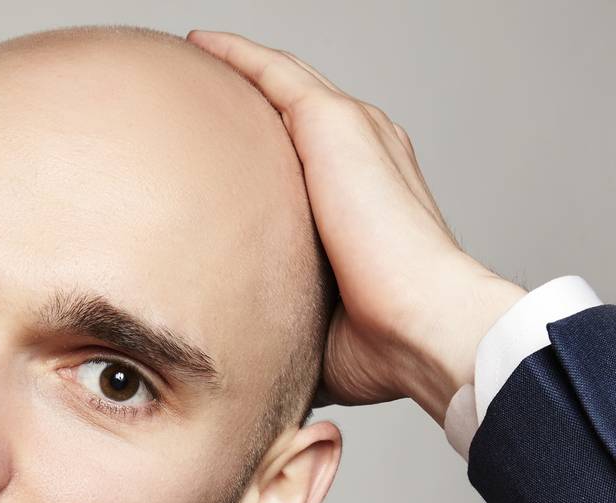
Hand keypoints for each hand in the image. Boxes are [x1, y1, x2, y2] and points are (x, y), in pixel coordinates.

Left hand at [186, 28, 526, 424]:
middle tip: (200, 84)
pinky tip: (200, 45)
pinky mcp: (334, 123)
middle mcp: (369, 152)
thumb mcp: (318, 316)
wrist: (421, 325)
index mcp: (371, 194)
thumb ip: (284, 308)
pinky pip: (273, 74)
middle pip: (295, 111)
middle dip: (251, 95)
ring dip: (238, 67)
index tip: (229, 145)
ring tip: (194, 54)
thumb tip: (246, 343)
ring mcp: (356, 132)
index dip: (270, 143)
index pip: (310, 157)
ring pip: (283, 83)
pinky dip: (237, 55)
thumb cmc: (382, 342)